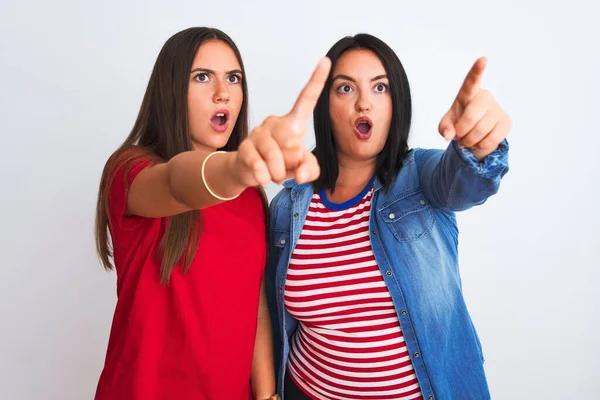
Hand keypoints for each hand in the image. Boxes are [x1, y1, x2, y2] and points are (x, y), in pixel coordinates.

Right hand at [233, 57, 331, 185]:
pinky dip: (265, 177)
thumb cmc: (279, 164)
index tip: (326, 61)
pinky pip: (261, 168)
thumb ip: (310, 170)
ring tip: (272, 170)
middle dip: (291, 162)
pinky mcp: (244, 147)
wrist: (250, 172)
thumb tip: (301, 175)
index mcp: (292, 122)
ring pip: (276, 160)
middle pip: (292, 144)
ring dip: (278, 173)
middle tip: (285, 164)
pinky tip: (261, 173)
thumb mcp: (301, 168)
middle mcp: (274, 122)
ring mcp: (257, 132)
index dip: (317, 81)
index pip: (306, 99)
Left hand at [438, 57, 511, 160]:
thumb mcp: (446, 125)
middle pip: (471, 117)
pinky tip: (479, 141)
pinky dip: (481, 146)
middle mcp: (485, 97)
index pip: (472, 81)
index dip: (477, 71)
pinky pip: (491, 139)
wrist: (475, 133)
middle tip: (458, 136)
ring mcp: (497, 109)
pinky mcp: (506, 122)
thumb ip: (444, 128)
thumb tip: (449, 135)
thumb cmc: (459, 123)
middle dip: (461, 132)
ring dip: (469, 141)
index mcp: (468, 94)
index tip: (483, 59)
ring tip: (467, 139)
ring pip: (481, 131)